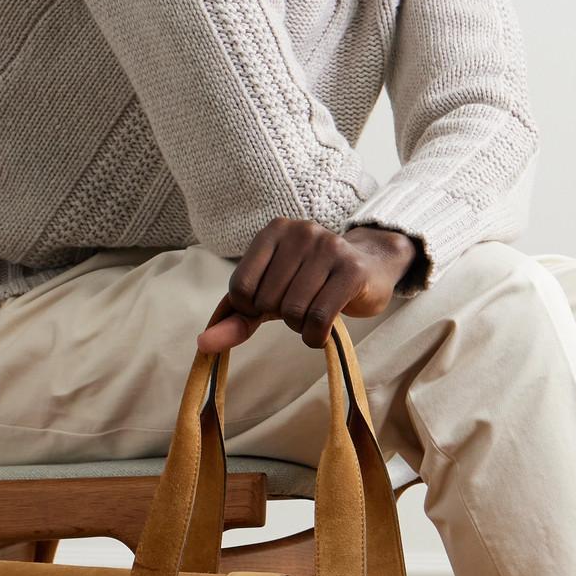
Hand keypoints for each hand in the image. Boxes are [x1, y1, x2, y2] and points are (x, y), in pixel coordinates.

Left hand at [197, 218, 418, 352]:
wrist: (371, 268)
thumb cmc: (313, 282)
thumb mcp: (270, 294)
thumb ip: (237, 317)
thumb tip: (204, 344)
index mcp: (274, 231)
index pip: (240, 287)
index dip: (251, 309)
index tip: (270, 305)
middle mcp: (300, 232)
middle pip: (267, 301)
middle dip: (280, 317)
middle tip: (300, 307)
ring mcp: (329, 248)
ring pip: (293, 311)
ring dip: (300, 328)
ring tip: (314, 314)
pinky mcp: (351, 270)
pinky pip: (319, 318)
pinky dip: (315, 337)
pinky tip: (322, 332)